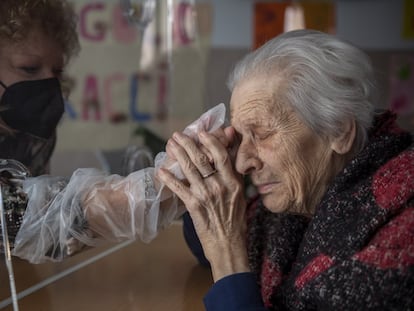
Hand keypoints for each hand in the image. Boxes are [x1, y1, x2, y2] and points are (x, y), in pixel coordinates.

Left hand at [157, 129, 248, 280]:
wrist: (229, 244)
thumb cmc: (235, 220)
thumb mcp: (240, 194)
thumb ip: (234, 174)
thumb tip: (231, 154)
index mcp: (233, 182)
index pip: (221, 155)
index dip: (210, 141)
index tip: (201, 131)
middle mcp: (219, 186)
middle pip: (202, 159)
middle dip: (188, 144)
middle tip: (178, 135)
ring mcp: (205, 195)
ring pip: (189, 169)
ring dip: (178, 155)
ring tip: (170, 144)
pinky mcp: (193, 206)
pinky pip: (178, 188)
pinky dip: (168, 178)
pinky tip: (160, 170)